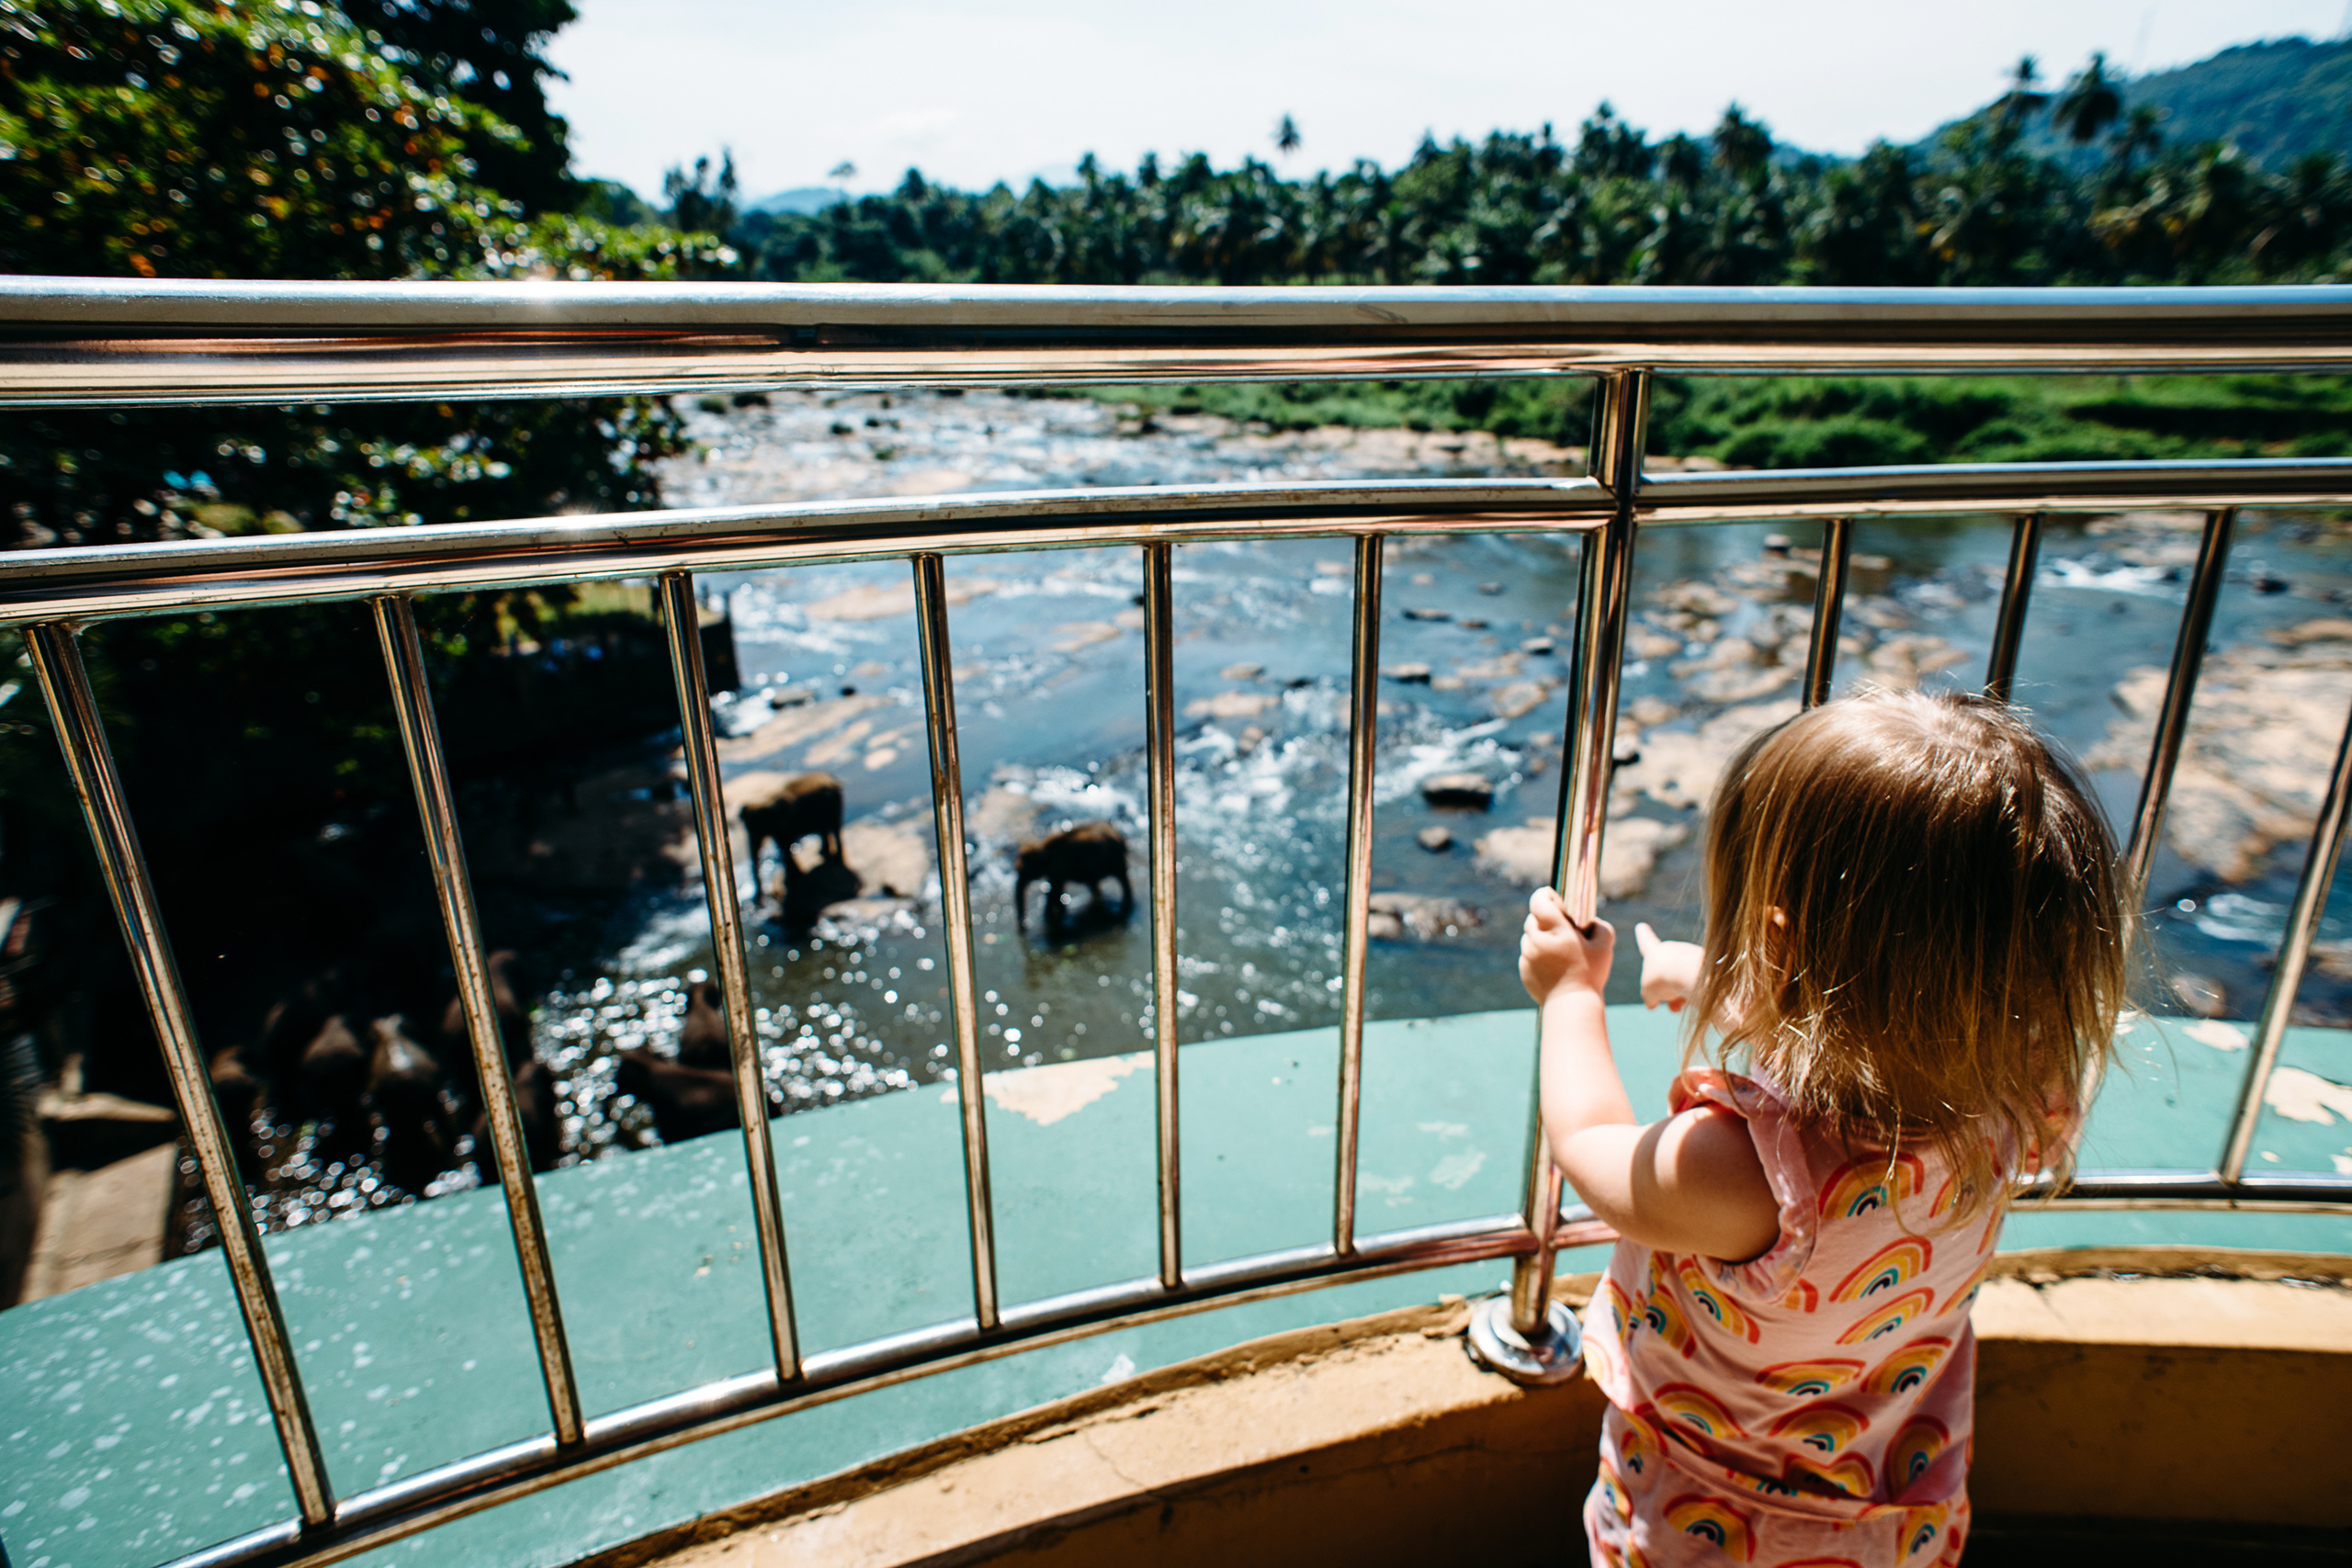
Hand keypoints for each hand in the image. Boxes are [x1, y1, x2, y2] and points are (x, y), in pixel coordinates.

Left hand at [1520, 887, 1613, 1004]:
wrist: (1571, 1006)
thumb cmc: (1590, 975)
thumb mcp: (1605, 948)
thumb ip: (1601, 927)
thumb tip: (1593, 922)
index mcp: (1554, 930)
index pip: (1538, 901)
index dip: (1545, 895)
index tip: (1554, 898)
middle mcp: (1536, 941)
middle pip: (1532, 919)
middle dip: (1544, 918)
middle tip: (1560, 926)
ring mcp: (1527, 957)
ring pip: (1529, 938)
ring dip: (1540, 937)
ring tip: (1558, 948)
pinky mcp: (1524, 971)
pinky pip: (1528, 957)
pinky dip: (1537, 956)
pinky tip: (1553, 965)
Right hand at [1633, 922, 1703, 1012]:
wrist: (1690, 974)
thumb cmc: (1663, 979)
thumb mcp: (1648, 992)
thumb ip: (1650, 996)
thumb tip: (1653, 1003)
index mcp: (1654, 951)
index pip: (1646, 941)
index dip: (1642, 935)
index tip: (1641, 926)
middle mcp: (1673, 949)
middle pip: (1666, 972)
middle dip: (1665, 991)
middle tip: (1669, 1006)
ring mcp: (1691, 955)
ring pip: (1683, 979)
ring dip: (1679, 995)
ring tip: (1679, 1007)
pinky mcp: (1708, 963)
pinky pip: (1698, 980)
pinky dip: (1694, 993)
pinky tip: (1693, 1000)